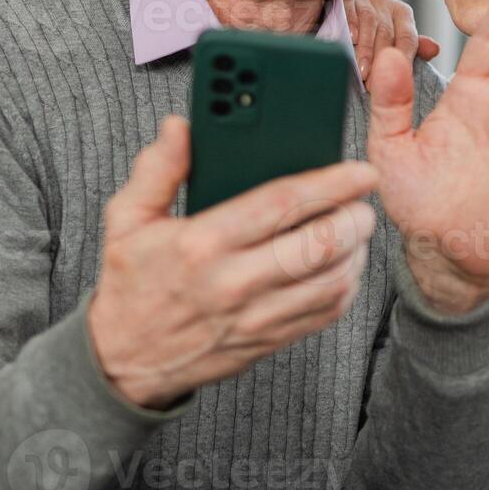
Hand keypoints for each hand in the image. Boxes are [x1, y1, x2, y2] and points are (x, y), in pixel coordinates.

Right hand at [88, 117, 379, 408]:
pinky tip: (344, 264)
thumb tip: (180, 127)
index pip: (282, 204)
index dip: (330, 183)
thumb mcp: (127, 219)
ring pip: (331, 280)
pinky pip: (325, 313)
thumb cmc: (131, 283)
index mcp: (202, 244)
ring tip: (357, 227)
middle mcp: (232, 282)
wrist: (124, 362)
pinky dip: (346, 285)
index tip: (358, 170)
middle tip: (364, 198)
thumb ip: (157, 170)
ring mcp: (254, 316)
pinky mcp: (268, 340)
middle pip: (319, 244)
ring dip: (356, 250)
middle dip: (354, 216)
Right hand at [342, 0, 442, 83]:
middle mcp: (385, 1)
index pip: (408, 38)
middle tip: (374, 85)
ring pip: (370, 22)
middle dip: (381, 61)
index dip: (404, 61)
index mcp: (401, 13)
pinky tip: (349, 39)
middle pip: (388, 32)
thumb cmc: (361, 33)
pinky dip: (350, 23)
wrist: (328, 10)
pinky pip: (349, 6)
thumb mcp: (387, 40)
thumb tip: (434, 49)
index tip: (399, 83)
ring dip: (366, 49)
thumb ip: (409, 47)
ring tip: (362, 72)